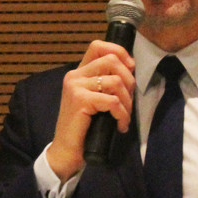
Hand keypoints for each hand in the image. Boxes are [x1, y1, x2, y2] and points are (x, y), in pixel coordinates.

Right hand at [44, 39, 135, 179]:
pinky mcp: (80, 101)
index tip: (131, 69)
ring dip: (127, 102)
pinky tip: (120, 126)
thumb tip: (131, 70)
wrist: (66, 151)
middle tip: (129, 101)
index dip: (119, 52)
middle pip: (112, 60)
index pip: (98, 46)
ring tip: (124, 117)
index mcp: (78, 73)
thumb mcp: (95, 100)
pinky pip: (112, 101)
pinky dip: (122, 115)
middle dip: (129, 80)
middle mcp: (75, 76)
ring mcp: (75, 87)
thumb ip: (106, 84)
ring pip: (115, 81)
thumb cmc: (84, 128)